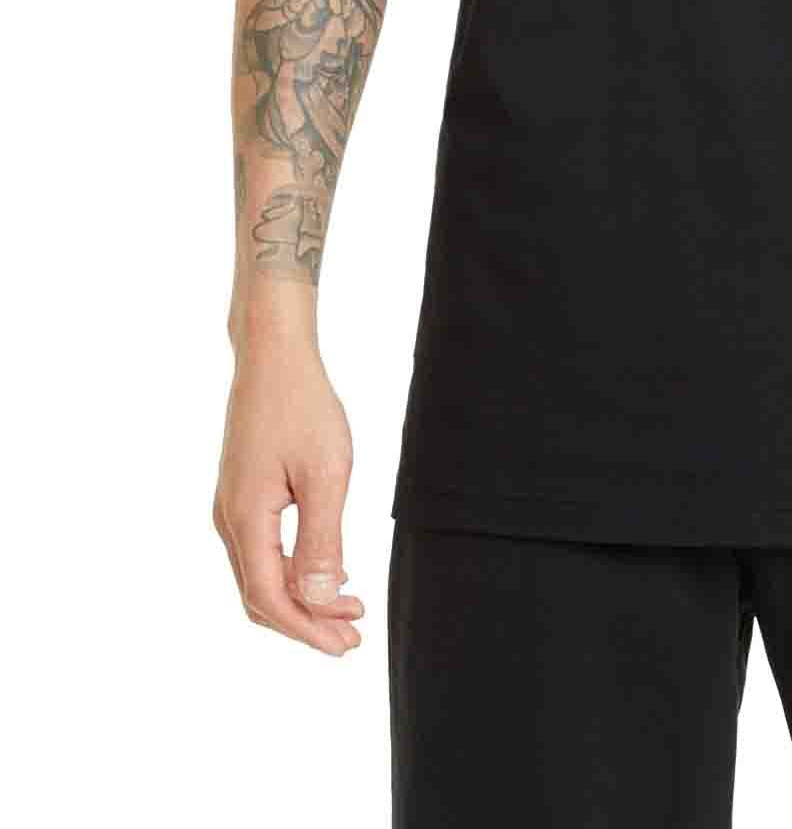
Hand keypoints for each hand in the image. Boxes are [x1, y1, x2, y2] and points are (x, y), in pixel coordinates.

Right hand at [213, 345, 364, 654]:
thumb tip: (318, 598)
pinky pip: (262, 549)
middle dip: (307, 621)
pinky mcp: (242, 493)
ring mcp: (232, 507)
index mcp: (246, 519)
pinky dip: (292, 570)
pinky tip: (327, 570)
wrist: (273, 355)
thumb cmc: (303, 406)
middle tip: (353, 637)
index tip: (346, 644)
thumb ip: (321, 539)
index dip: (307, 629)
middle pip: (261, 595)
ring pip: (261, 573)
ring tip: (349, 610)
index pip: (270, 598)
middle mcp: (229, 520)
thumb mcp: (326, 473)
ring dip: (302, 597)